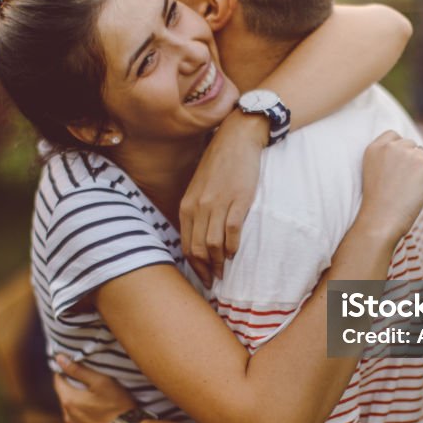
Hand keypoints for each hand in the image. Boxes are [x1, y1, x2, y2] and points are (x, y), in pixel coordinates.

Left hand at [53, 355, 136, 422]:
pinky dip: (84, 421)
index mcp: (69, 400)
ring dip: (79, 406)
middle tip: (88, 384)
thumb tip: (59, 358)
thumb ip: (79, 370)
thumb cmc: (117, 405)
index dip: (63, 372)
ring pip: (71, 413)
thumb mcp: (101, 382)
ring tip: (95, 401)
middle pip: (65, 397)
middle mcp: (68, 417)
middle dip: (72, 389)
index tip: (71, 367)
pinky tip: (97, 418)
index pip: (58, 381)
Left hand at [180, 110, 265, 284]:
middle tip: (213, 282)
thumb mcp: (198, 189)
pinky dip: (233, 247)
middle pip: (197, 249)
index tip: (202, 278)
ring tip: (224, 272)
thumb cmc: (218, 165)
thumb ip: (196, 211)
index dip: (194, 266)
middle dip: (205, 270)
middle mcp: (198, 207)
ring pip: (213, 244)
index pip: (186, 245)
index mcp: (187, 206)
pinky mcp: (237, 200)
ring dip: (219, 263)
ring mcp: (217, 204)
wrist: (236, 140)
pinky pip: (231, 231)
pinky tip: (235, 253)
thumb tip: (199, 238)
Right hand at [356, 131, 422, 244]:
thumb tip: (415, 151)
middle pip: (411, 145)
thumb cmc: (378, 203)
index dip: (399, 150)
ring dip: (421, 168)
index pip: (394, 135)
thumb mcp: (375, 172)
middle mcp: (391, 146)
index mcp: (374, 147)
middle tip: (402, 183)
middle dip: (411, 160)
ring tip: (409, 188)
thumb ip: (388, 157)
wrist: (381, 220)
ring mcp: (409, 154)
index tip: (396, 167)